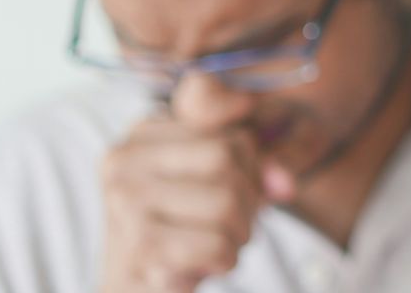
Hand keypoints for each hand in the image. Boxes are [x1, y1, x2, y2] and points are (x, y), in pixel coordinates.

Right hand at [99, 116, 294, 292]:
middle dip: (247, 202)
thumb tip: (285, 183)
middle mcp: (125, 159)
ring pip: (225, 202)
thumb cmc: (180, 232)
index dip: (252, 173)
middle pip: (225, 161)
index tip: (240, 197)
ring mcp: (126, 200)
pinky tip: (205, 264)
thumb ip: (255, 167)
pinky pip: (216, 244)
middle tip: (233, 227)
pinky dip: (226, 259)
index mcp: (143, 134)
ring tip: (218, 245)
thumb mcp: (215, 184)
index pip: (231, 137)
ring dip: (238, 234)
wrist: (133, 288)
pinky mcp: (140, 243)